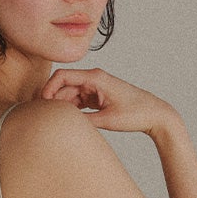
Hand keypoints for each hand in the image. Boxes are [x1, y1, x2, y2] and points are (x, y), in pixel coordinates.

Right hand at [41, 67, 179, 135]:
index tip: (41, 104)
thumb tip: (63, 122)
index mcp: (95, 78)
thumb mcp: (107, 120)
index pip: (62, 76)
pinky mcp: (97, 97)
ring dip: (61, 106)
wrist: (155, 115)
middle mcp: (93, 79)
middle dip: (51, 100)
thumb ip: (83, 120)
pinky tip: (66, 121)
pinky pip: (77, 101)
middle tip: (43, 117)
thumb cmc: (136, 113)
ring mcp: (94, 88)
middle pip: (62, 86)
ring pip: (68, 95)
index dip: (47, 88)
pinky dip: (70, 110)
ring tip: (53, 122)